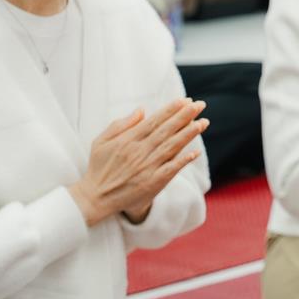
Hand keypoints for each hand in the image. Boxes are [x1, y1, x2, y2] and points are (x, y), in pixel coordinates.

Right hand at [70, 99, 207, 226]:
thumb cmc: (99, 167)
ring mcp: (146, 168)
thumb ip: (121, 124)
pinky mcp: (152, 183)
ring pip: (171, 147)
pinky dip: (183, 161)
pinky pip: (170, 170)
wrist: (94, 198)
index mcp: (128, 140)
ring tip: (204, 122)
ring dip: (189, 134)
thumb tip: (142, 109)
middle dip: (185, 116)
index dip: (170, 110)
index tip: (184, 100)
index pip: (154, 121)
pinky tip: (195, 153)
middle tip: (200, 105)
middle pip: (166, 131)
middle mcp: (139, 152)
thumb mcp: (101, 141)